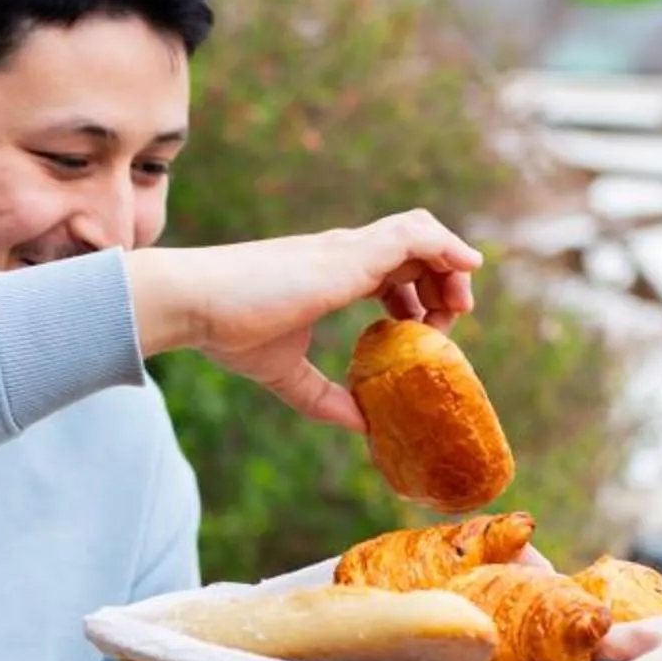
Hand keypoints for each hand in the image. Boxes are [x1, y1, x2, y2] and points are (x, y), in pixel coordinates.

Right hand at [126, 211, 482, 426]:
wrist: (195, 302)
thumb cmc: (228, 329)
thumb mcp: (286, 373)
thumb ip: (324, 399)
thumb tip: (362, 426)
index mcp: (332, 274)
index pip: (392, 269)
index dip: (419, 294)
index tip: (426, 330)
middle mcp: (344, 254)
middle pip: (414, 250)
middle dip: (442, 282)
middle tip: (450, 321)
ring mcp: (347, 249)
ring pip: (420, 235)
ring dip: (450, 264)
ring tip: (459, 304)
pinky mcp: (348, 254)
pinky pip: (415, 234)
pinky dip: (447, 244)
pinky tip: (466, 266)